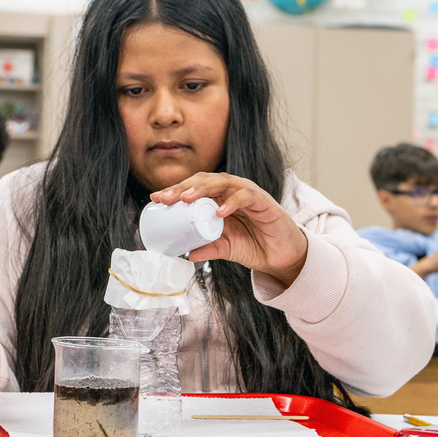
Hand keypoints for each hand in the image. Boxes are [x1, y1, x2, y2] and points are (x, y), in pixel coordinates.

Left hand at [151, 172, 307, 287]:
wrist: (281, 255)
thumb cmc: (254, 245)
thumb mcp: (225, 248)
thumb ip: (208, 248)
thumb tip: (186, 255)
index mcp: (219, 199)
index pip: (194, 188)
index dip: (174, 190)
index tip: (156, 199)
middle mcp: (232, 191)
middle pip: (204, 181)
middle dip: (182, 187)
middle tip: (165, 198)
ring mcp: (248, 194)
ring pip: (223, 182)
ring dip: (202, 188)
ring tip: (185, 198)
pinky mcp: (264, 202)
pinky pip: (246, 196)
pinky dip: (232, 202)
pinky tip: (220, 211)